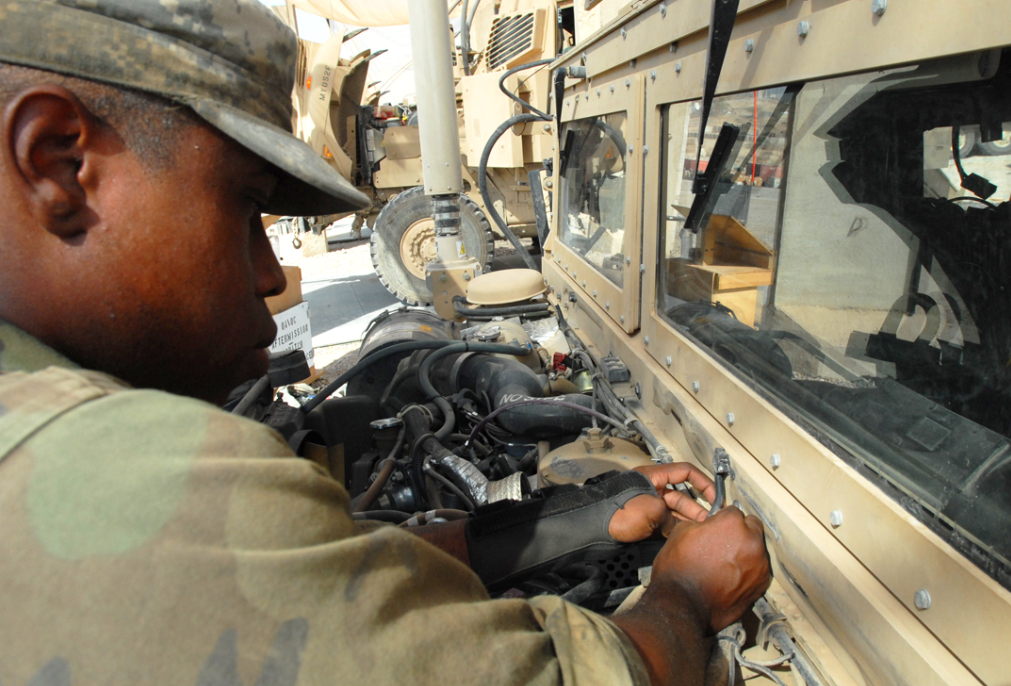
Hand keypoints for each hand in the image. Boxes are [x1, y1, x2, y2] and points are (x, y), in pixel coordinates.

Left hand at [607, 463, 716, 542]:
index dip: (702, 482)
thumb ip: (671, 517)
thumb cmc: (617, 512)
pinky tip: (686, 536)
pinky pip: (666, 523)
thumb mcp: (651, 510)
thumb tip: (677, 527)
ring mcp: (648, 506)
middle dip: (697, 508)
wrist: (593, 529)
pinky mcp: (644, 522)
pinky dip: (676, 529)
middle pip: (682, 495)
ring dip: (688, 520)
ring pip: (675, 511)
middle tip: (709, 522)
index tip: (714, 496)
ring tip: (701, 531)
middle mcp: (652, 489)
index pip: (685, 471)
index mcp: (653, 477)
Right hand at [610, 508, 769, 685]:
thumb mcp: (681, 532)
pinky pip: (758, 570)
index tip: (716, 529)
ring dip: (745, 552)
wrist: (683, 604)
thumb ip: (702, 523)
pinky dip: (748, 571)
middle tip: (723, 544)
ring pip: (757, 549)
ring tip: (726, 564)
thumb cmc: (679, 569)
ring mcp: (760, 564)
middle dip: (740, 532)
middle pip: (751, 527)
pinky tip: (731, 578)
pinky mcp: (762, 584)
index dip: (722, 520)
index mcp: (732, 522)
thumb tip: (710, 525)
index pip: (733, 511)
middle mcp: (752, 540)